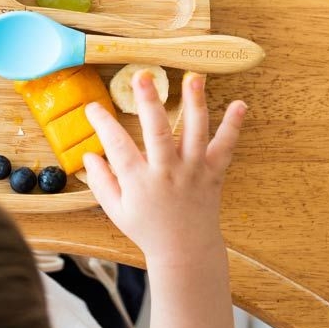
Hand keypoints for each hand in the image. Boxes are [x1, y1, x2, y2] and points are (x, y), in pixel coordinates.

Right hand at [83, 71, 245, 264]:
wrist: (185, 251)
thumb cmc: (148, 230)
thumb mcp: (116, 210)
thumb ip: (101, 182)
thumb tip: (88, 155)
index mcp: (139, 181)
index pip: (116, 145)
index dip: (102, 123)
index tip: (93, 107)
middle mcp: (166, 172)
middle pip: (156, 131)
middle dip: (148, 101)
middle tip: (143, 76)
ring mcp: (192, 171)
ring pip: (194, 132)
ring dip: (194, 102)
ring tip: (193, 77)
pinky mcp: (212, 173)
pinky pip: (225, 147)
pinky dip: (233, 126)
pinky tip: (239, 105)